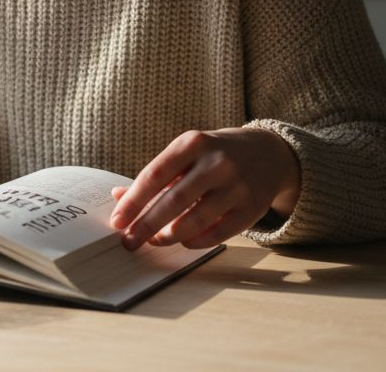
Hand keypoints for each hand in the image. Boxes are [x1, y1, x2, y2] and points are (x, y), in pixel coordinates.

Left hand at [109, 128, 299, 249]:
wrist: (268, 152)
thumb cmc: (214, 154)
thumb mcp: (186, 153)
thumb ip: (155, 176)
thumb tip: (117, 197)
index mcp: (193, 143)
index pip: (155, 175)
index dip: (133, 201)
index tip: (117, 221)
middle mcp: (216, 162)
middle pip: (174, 200)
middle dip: (146, 225)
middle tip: (128, 242)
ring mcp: (237, 185)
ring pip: (196, 219)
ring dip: (169, 236)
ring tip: (154, 241)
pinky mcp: (252, 207)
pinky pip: (219, 232)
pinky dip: (196, 241)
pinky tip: (183, 242)